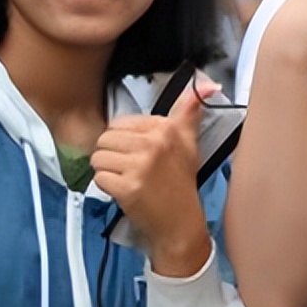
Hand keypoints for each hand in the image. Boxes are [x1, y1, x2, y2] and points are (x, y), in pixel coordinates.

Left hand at [92, 77, 213, 276]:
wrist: (181, 221)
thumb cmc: (181, 181)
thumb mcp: (190, 141)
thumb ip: (191, 110)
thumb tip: (208, 85)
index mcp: (167, 128)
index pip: (120, 123)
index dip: (125, 141)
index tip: (142, 154)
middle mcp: (155, 143)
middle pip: (105, 139)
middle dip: (112, 156)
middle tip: (132, 169)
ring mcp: (141, 165)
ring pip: (98, 158)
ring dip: (108, 171)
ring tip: (127, 179)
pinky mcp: (128, 187)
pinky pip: (98, 178)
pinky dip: (107, 187)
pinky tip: (125, 191)